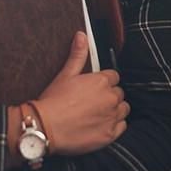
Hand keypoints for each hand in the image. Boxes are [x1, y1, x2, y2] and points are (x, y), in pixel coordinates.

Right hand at [35, 32, 128, 155]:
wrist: (46, 128)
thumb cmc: (53, 100)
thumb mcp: (65, 74)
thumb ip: (78, 55)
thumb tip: (82, 35)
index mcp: (101, 81)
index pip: (114, 77)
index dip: (105, 82)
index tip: (95, 88)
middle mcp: (110, 98)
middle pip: (119, 93)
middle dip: (109, 96)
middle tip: (94, 102)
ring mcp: (111, 117)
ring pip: (123, 109)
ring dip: (115, 110)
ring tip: (99, 114)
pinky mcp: (110, 134)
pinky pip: (122, 126)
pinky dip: (115, 126)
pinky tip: (101, 125)